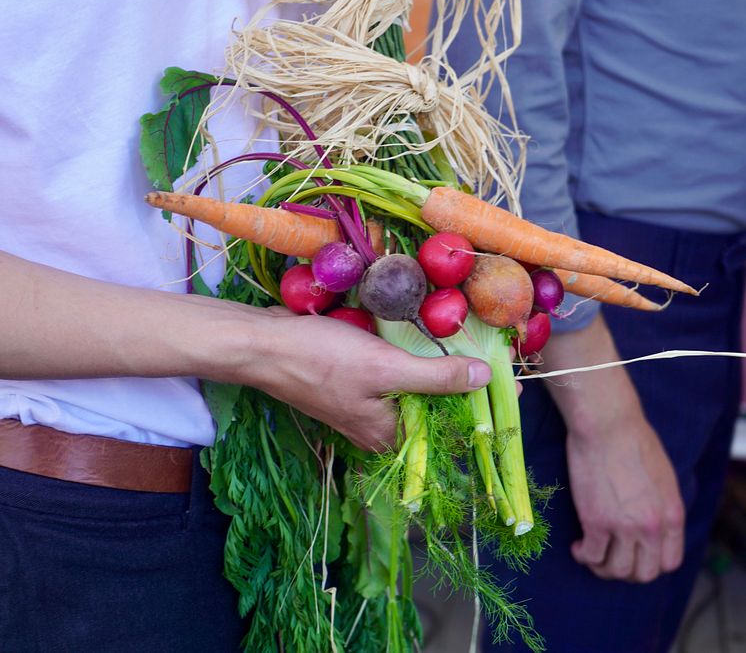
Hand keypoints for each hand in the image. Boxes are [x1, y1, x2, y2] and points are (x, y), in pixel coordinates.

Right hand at [214, 307, 493, 450]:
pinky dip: (412, 358)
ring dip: (438, 367)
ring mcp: (364, 402)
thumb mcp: (385, 368)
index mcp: (387, 434)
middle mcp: (377, 426)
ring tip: (471, 345)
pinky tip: (428, 339)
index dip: (479, 405)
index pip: (447, 427)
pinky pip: (394, 373)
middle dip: (461, 382)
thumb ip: (436, 376)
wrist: (263, 343)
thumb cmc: (321, 360)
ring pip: (414, 388)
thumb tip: (485, 379)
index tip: (510, 384)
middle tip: (493, 356)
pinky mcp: (354, 380)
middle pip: (432, 407)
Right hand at [566, 408, 684, 581]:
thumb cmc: (631, 438)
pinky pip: (592, 555)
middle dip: (626, 571)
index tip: (633, 555)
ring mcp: (624, 527)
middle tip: (610, 557)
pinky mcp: (595, 521)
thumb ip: (660, 504)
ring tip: (591, 553)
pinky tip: (578, 546)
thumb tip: (651, 520)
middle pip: (643, 573)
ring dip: (603, 568)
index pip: (669, 562)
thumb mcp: (662, 476)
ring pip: (616, 570)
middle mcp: (652, 527)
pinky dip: (584, 556)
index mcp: (672, 515)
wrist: (606, 424)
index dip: (649, 563)